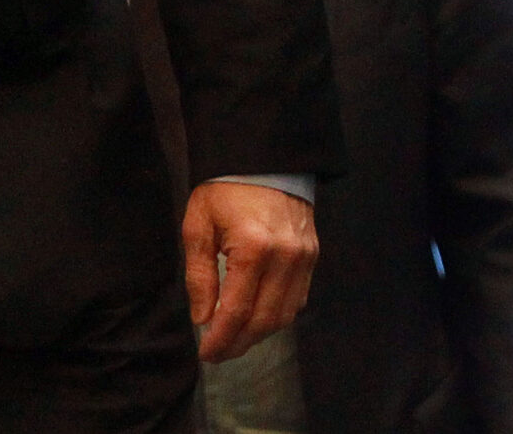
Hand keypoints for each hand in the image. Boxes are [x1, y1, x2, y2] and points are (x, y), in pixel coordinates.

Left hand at [183, 180, 316, 363]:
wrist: (264, 159)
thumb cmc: (224, 189)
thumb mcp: (198, 225)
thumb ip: (199, 275)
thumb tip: (203, 319)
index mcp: (253, 248)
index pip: (237, 311)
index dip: (220, 339)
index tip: (206, 354)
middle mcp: (285, 257)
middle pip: (264, 321)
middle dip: (238, 344)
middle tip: (217, 353)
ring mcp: (304, 258)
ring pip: (284, 315)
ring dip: (258, 334)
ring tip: (235, 339)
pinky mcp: (313, 256)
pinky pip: (298, 299)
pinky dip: (277, 316)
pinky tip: (257, 317)